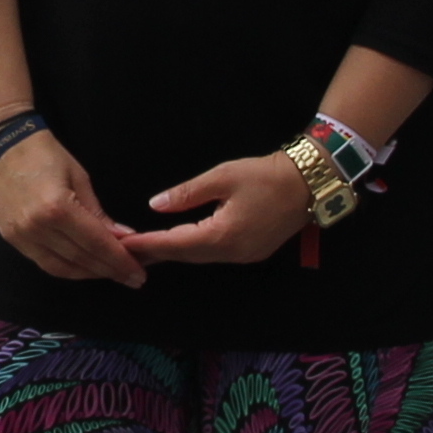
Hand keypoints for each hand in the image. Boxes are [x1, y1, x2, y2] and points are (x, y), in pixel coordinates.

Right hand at [0, 129, 142, 289]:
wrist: (4, 145)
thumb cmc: (46, 154)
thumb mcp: (79, 178)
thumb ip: (98, 213)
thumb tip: (122, 238)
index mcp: (57, 208)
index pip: (96, 243)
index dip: (119, 261)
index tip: (138, 273)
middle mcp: (37, 228)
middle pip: (80, 259)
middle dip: (109, 270)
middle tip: (132, 278)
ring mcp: (20, 236)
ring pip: (61, 268)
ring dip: (88, 274)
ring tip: (110, 273)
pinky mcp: (10, 239)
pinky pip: (43, 262)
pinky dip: (66, 269)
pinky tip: (84, 268)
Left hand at [120, 146, 313, 269]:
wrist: (309, 183)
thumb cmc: (266, 175)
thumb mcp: (223, 176)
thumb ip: (187, 194)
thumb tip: (155, 205)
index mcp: (222, 236)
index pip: (174, 243)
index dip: (147, 244)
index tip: (122, 244)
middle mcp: (231, 253)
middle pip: (185, 255)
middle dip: (154, 252)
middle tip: (124, 250)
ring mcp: (243, 256)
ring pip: (199, 257)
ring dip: (173, 252)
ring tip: (144, 248)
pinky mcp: (251, 252)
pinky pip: (213, 255)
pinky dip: (192, 249)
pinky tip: (178, 244)